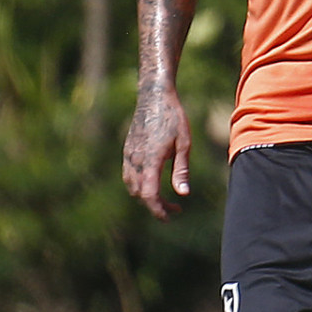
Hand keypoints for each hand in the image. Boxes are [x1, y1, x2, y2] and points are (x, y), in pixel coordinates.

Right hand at [123, 85, 193, 219]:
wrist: (154, 96)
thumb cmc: (173, 117)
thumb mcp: (184, 144)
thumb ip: (181, 170)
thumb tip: (183, 194)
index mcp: (150, 160)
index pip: (149, 195)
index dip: (158, 210)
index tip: (170, 216)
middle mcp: (136, 159)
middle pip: (140, 194)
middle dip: (155, 205)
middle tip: (175, 207)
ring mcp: (129, 154)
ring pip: (132, 186)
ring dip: (145, 196)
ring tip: (164, 197)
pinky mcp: (127, 150)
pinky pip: (129, 174)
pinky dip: (139, 184)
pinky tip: (152, 181)